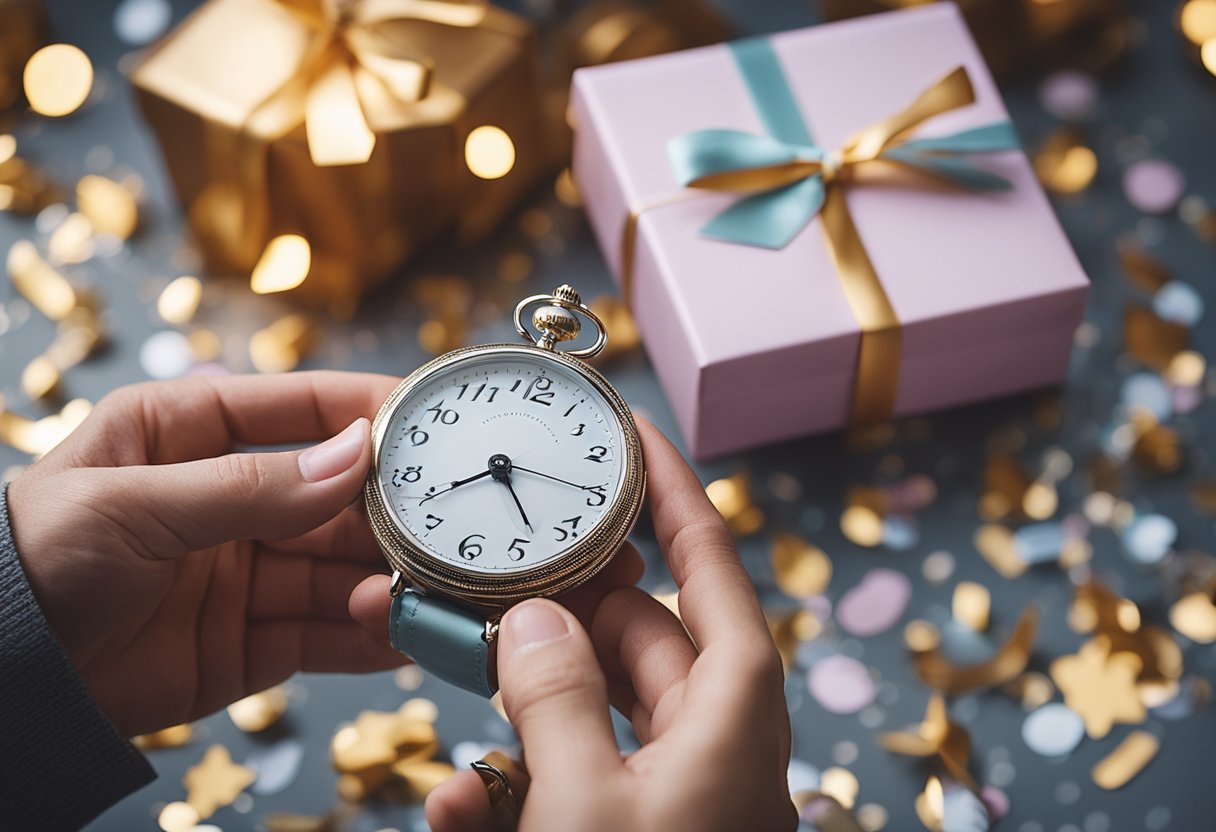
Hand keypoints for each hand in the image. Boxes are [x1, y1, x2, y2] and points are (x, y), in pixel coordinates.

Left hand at [5, 372, 411, 736]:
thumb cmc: (32, 561)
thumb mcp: (132, 503)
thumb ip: (248, 485)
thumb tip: (354, 456)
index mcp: (188, 435)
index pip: (295, 408)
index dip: (362, 411)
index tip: (428, 421)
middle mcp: (227, 499)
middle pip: (333, 497)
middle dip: (387, 512)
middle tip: (440, 524)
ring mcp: (243, 572)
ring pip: (338, 568)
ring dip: (381, 579)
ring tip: (416, 592)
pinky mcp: (250, 642)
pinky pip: (323, 633)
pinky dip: (366, 635)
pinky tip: (400, 634)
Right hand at [417, 419, 796, 831]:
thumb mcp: (583, 803)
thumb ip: (557, 699)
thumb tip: (534, 618)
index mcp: (733, 717)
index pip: (711, 569)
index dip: (674, 494)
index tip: (636, 437)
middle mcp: (720, 746)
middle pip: (645, 635)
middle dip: (567, 609)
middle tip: (499, 587)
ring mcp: (686, 796)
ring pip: (604, 711)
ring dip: (527, 709)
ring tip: (458, 694)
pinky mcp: (646, 831)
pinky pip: (584, 784)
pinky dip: (520, 784)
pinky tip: (459, 806)